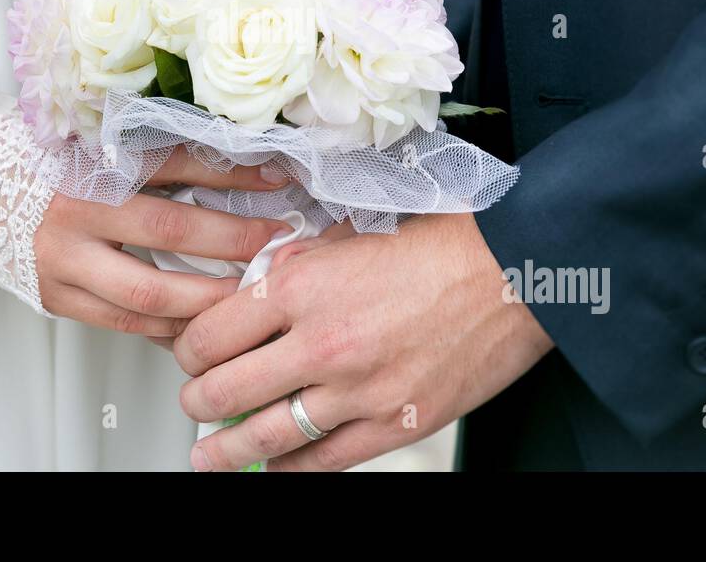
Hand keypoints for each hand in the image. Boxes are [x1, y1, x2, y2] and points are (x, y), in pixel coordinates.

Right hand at [33, 147, 289, 337]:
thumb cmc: (41, 158)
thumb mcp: (95, 142)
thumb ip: (157, 157)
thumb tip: (238, 167)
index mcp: (90, 161)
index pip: (176, 164)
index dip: (232, 173)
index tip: (280, 178)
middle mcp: (77, 210)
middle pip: (171, 230)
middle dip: (233, 241)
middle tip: (278, 248)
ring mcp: (63, 261)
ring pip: (150, 294)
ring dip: (208, 299)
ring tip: (250, 297)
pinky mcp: (57, 297)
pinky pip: (125, 323)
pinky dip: (168, 327)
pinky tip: (202, 325)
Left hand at [173, 213, 552, 470]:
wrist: (516, 272)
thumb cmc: (443, 245)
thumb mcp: (353, 235)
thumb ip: (300, 262)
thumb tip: (264, 282)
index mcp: (302, 286)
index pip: (210, 333)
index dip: (189, 349)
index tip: (192, 353)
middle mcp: (321, 342)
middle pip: (224, 389)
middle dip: (197, 400)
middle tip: (193, 402)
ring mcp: (356, 390)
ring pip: (265, 434)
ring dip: (226, 449)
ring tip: (208, 456)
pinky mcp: (394, 423)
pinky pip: (324, 461)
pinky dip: (291, 469)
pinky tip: (276, 467)